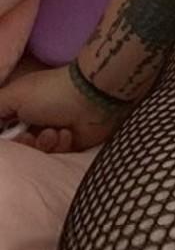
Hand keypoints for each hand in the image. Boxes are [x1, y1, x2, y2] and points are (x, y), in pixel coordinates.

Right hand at [0, 64, 130, 152]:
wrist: (92, 97)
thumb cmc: (50, 93)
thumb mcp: (15, 95)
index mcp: (23, 107)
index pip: (7, 130)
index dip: (7, 139)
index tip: (7, 139)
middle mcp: (36, 121)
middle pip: (20, 146)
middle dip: (23, 144)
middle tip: (30, 137)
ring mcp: (54, 133)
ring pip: (37, 153)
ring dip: (43, 144)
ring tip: (52, 132)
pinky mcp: (70, 145)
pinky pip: (56, 156)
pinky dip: (60, 145)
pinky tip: (66, 133)